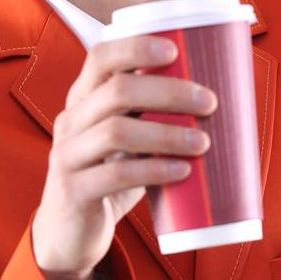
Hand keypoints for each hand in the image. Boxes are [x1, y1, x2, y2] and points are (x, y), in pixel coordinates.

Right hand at [31, 34, 217, 279]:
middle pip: (116, 90)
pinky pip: (116, 175)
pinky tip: (181, 171)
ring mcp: (67, 155)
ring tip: (203, 143)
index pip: (100, 56)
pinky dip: (154, 170)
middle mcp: (70, 120)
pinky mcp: (73, 191)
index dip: (136, 47)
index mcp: (82, 98)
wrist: (69, 232)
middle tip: (208, 102)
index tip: (176, 49)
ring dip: (167, 134)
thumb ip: (149, 116)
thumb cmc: (108, 175)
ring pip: (117, 131)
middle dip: (169, 92)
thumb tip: (212, 96)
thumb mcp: (123, 139)